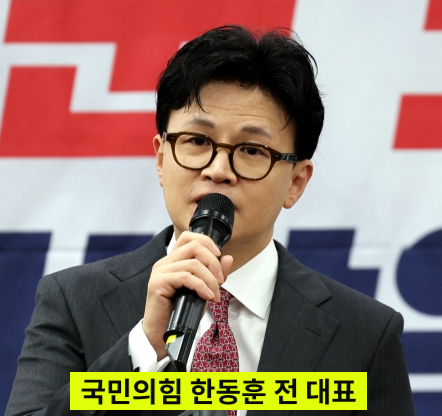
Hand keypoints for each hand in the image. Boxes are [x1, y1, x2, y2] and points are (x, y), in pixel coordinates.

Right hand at [142, 231, 232, 359]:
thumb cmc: (182, 311)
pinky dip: (201, 286)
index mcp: (174, 259)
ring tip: (214, 294)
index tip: (219, 256)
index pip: (188, 236)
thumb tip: (228, 258)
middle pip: (194, 246)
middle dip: (213, 263)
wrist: (164, 333)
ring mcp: (160, 271)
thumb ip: (215, 273)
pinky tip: (206, 296)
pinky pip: (186, 277)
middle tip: (221, 280)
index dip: (207, 242)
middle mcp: (165, 262)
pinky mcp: (158, 283)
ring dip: (210, 280)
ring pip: (193, 263)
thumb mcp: (204, 289)